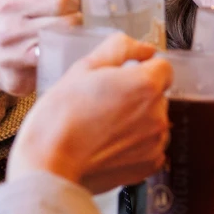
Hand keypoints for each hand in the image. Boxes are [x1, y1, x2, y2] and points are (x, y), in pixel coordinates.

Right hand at [0, 0, 80, 96]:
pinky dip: (62, 61)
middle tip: (81, 23)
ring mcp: (10, 57)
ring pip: (60, 47)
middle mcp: (7, 29)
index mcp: (10, 0)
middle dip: (79, 22)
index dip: (76, 2)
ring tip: (73, 37)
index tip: (79, 6)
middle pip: (64, 23)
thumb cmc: (11, 15)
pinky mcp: (16, 81)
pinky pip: (51, 69)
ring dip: (74, 41)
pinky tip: (62, 55)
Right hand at [10, 32, 171, 192]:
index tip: (124, 76)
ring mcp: (155, 143)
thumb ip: (120, 48)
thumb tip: (143, 48)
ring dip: (137, 120)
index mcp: (145, 85)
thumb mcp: (84, 67)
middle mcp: (157, 114)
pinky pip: (150, 146)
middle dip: (136, 95)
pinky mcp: (149, 165)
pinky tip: (109, 143)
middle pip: (157, 95)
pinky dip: (135, 145)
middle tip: (102, 103)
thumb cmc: (61, 117)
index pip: (163, 66)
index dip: (142, 68)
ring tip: (103, 126)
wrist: (50, 164)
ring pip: (154, 121)